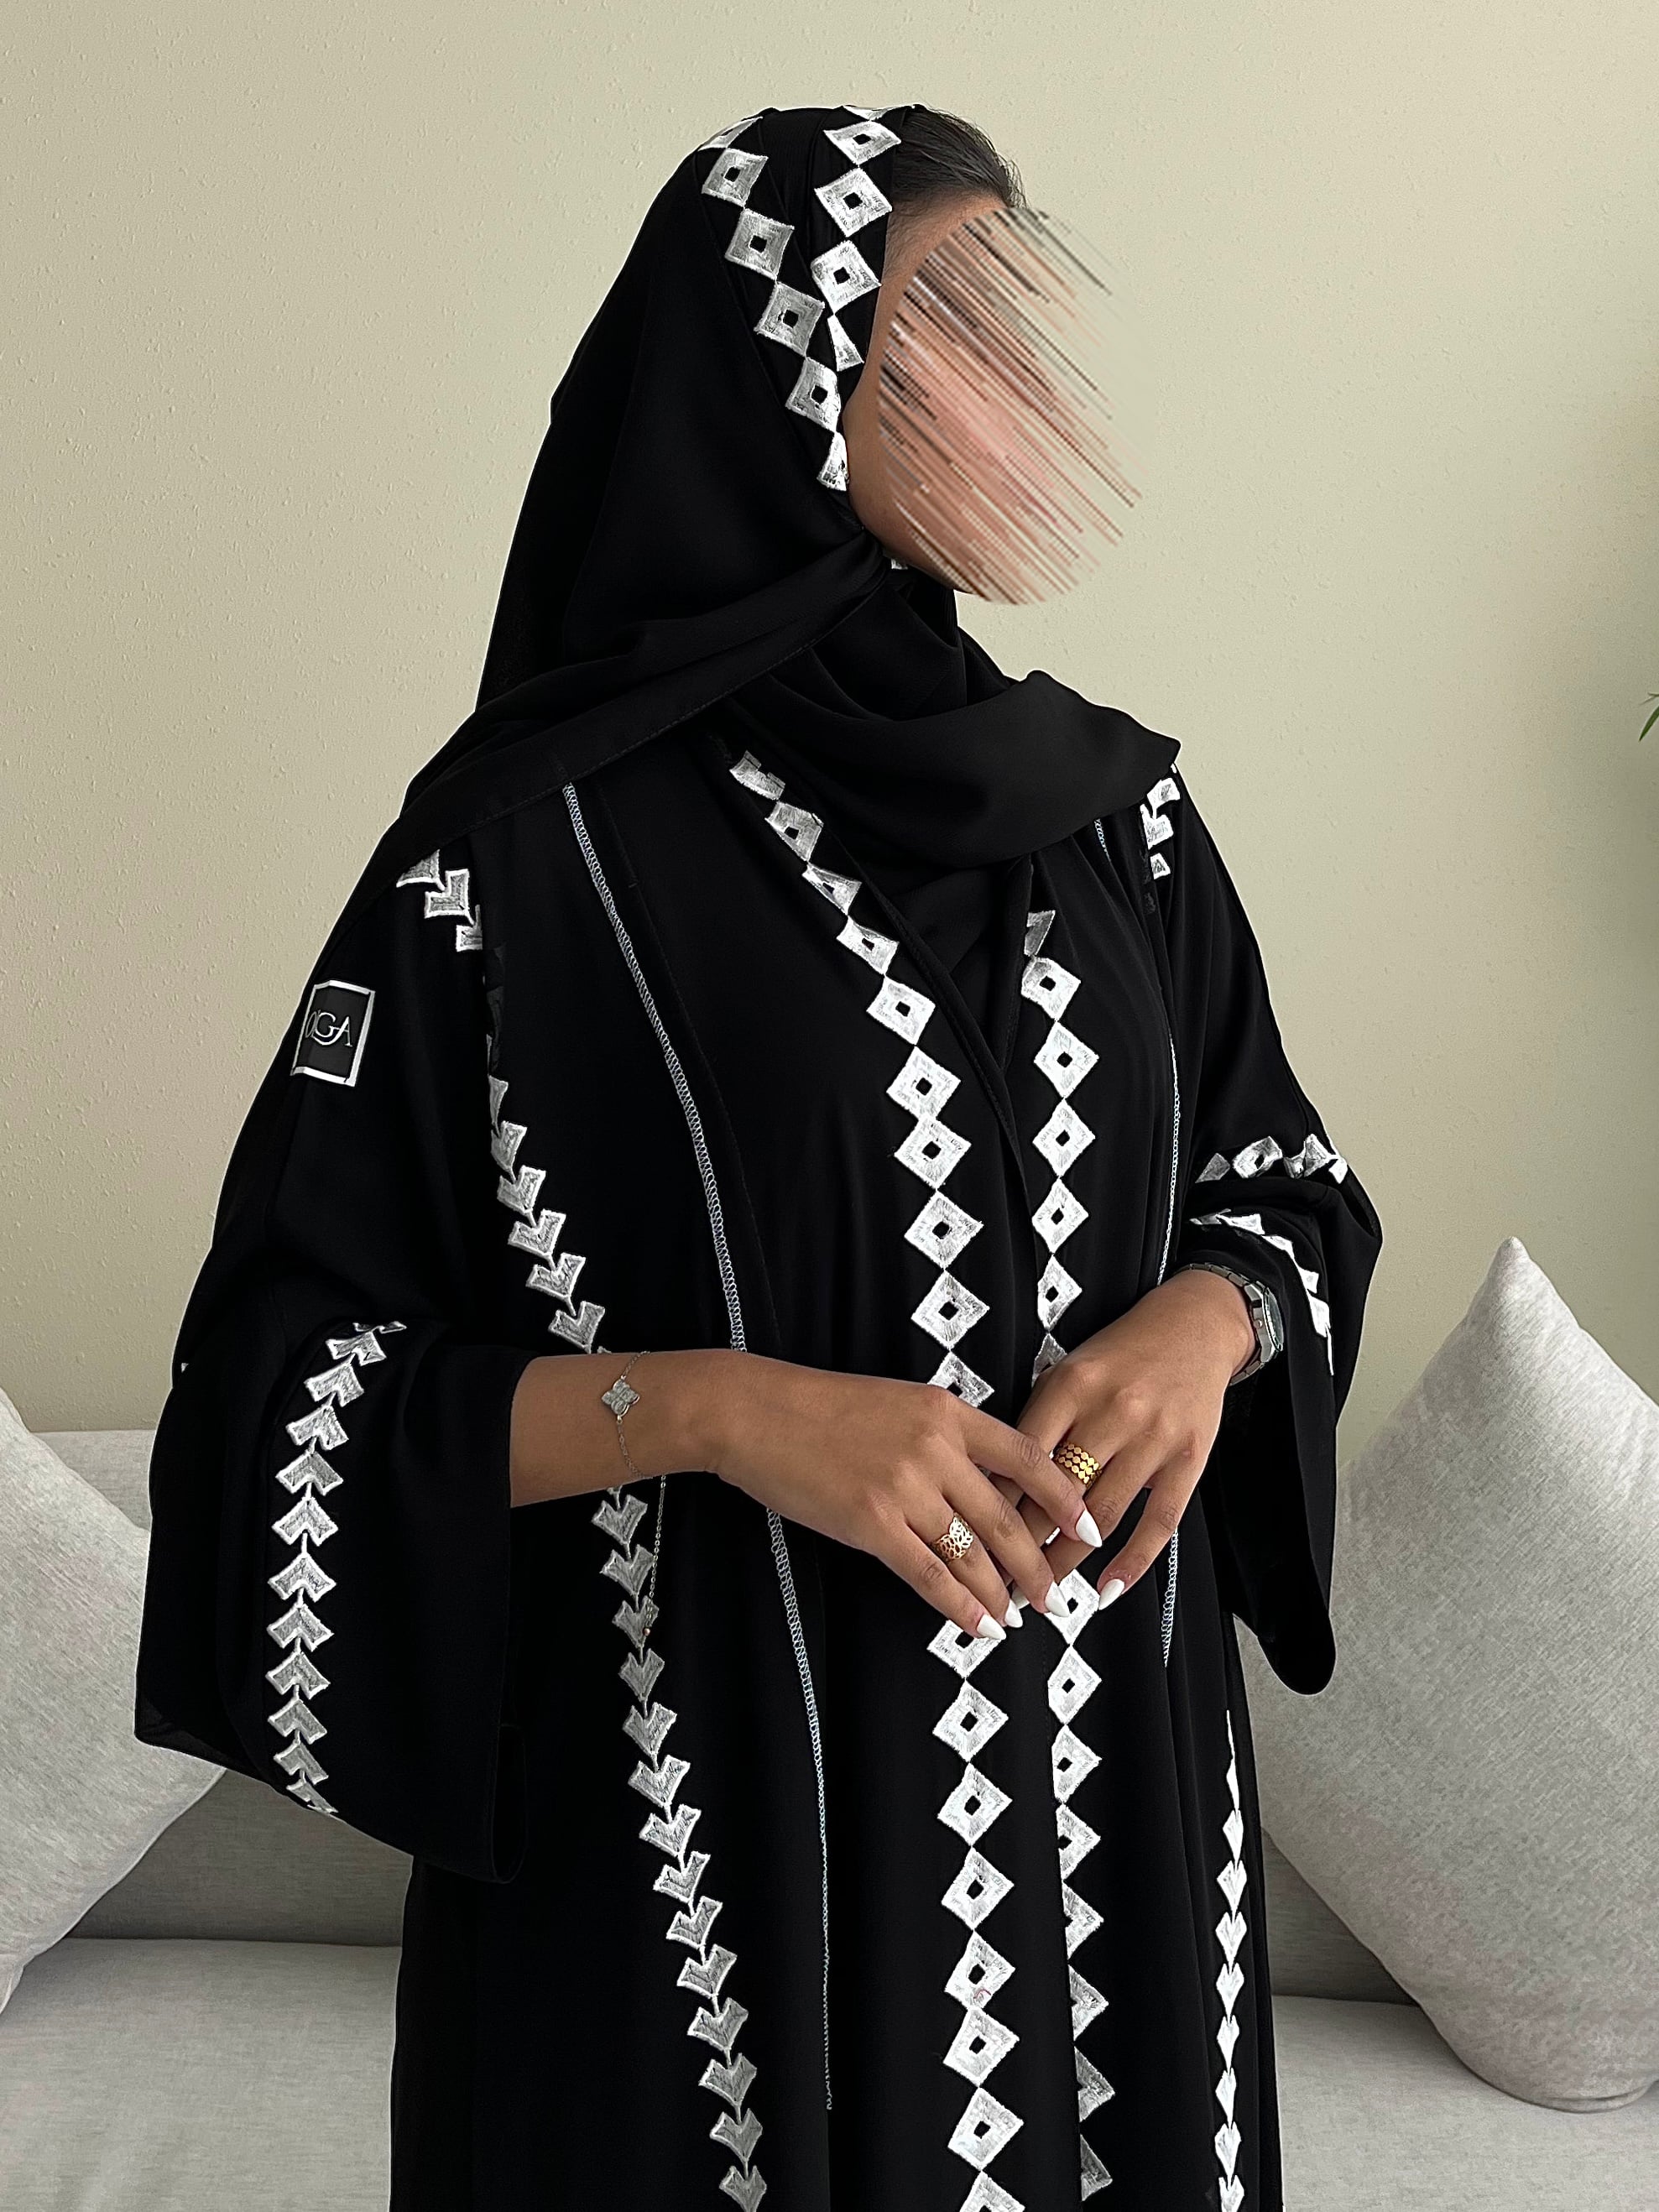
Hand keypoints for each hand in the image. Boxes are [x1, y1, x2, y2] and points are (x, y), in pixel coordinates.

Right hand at [694, 1351, 1101, 1640]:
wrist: (756, 1412)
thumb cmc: (822, 1407)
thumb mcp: (899, 1402)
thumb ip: (945, 1435)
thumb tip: (986, 1485)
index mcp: (947, 1412)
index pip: (1027, 1458)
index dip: (1064, 1498)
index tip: (1088, 1527)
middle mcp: (935, 1449)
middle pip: (1006, 1518)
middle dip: (1037, 1566)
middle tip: (1054, 1595)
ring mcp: (904, 1488)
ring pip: (971, 1553)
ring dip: (1000, 1592)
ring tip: (1016, 1617)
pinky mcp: (871, 1523)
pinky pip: (928, 1574)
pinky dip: (959, 1604)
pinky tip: (976, 1623)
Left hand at [1007, 1269, 1254, 1605]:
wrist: (1192, 1327)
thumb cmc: (1119, 1355)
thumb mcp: (1068, 1371)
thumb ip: (1037, 1420)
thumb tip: (993, 1481)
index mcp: (1072, 1385)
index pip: (1023, 1459)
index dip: (995, 1506)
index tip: (972, 1540)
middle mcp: (1113, 1411)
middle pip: (1058, 1495)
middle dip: (1023, 1545)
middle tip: (997, 1582)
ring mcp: (1154, 1438)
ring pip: (1102, 1516)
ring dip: (1067, 1562)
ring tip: (1041, 1593)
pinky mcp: (1188, 1460)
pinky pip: (1159, 1522)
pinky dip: (1133, 1561)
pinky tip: (1107, 1589)